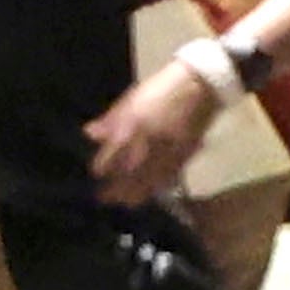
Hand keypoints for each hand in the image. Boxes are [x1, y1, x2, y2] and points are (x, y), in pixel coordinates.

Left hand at [82, 59, 228, 206]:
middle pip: (126, 179)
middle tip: (105, 199)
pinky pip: (167, 179)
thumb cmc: (160, 89)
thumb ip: (110, 120)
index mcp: (128, 130)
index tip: (97, 174)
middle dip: (115, 192)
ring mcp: (166, 155)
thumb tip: (90, 134)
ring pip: (147, 184)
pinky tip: (151, 191)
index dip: (100, 171)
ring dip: (135, 195)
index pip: (107, 162)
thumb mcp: (129, 100)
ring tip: (126, 202)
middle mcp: (145, 147)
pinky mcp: (184, 157)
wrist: (199, 87)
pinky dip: (156, 188)